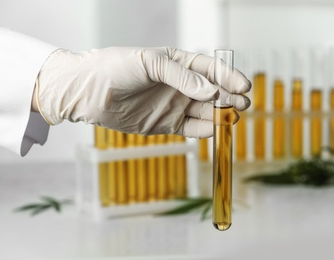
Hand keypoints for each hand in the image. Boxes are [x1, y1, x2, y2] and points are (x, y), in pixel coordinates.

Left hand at [33, 47, 250, 137]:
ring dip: (220, 115)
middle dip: (230, 97)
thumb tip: (211, 91)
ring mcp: (173, 105)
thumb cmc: (116, 68)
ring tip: (234, 117)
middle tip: (244, 103)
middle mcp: (179, 85)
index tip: (243, 86)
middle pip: (213, 92)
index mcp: (177, 63)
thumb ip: (182, 77)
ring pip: (205, 112)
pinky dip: (204, 130)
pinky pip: (191, 128)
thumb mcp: (151, 63)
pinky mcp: (165, 124)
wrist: (89, 91)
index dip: (228, 77)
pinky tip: (214, 130)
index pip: (210, 69)